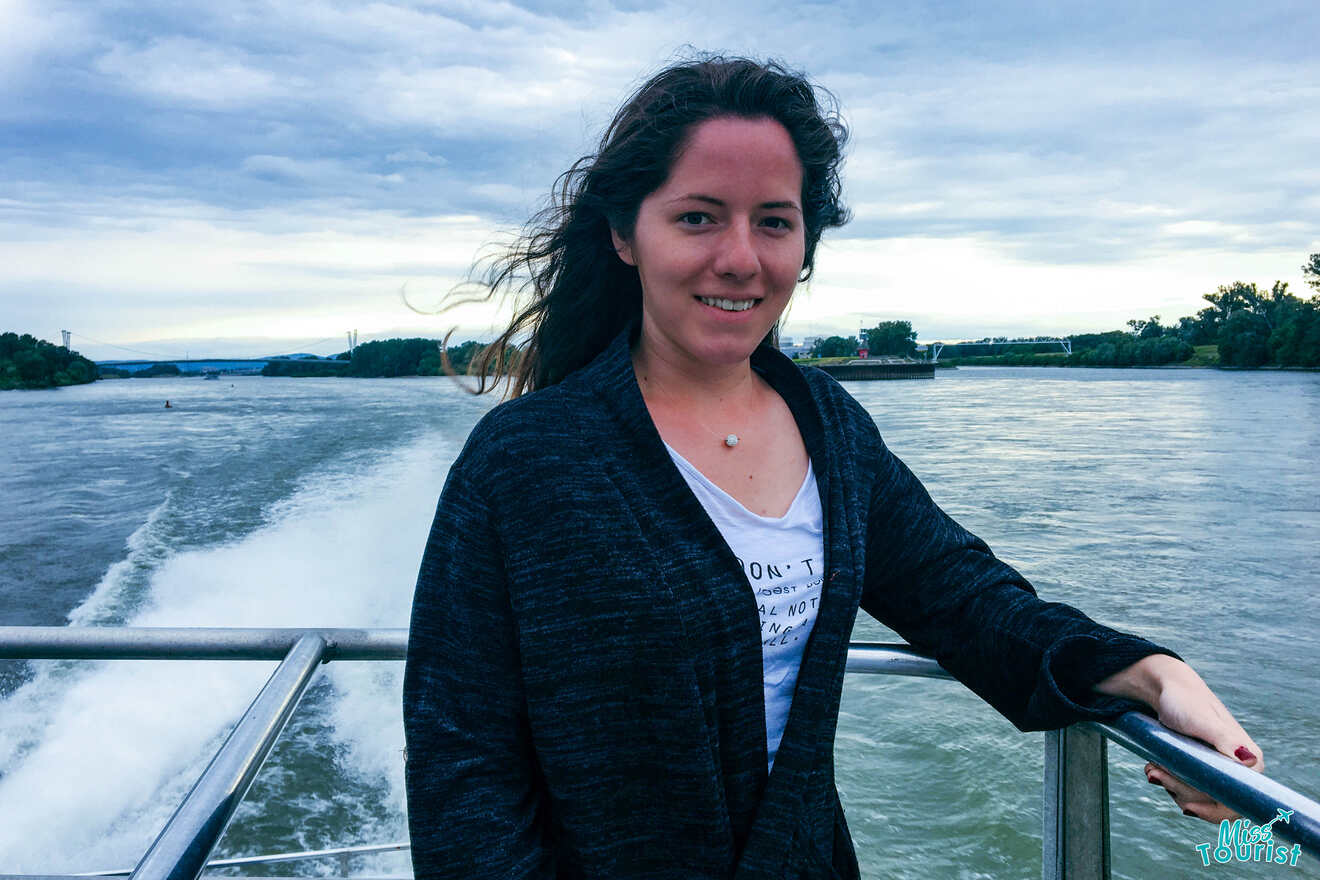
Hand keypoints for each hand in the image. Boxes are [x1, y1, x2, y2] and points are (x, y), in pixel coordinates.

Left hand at [1095, 654, 1262, 822]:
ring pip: (1197, 798)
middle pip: (1214, 802)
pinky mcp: (1200, 770)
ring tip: (1153, 767)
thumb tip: (1250, 761)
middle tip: (1155, 773)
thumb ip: (1225, 740)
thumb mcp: (1202, 720)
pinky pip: (1186, 790)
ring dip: (1171, 786)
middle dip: (1183, 792)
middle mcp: (1238, 768)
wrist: (1164, 690)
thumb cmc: (1185, 701)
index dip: (1215, 810)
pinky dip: (1168, 782)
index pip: (1239, 801)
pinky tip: (1154, 767)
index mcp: (1250, 760)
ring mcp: (1218, 770)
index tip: (1187, 807)